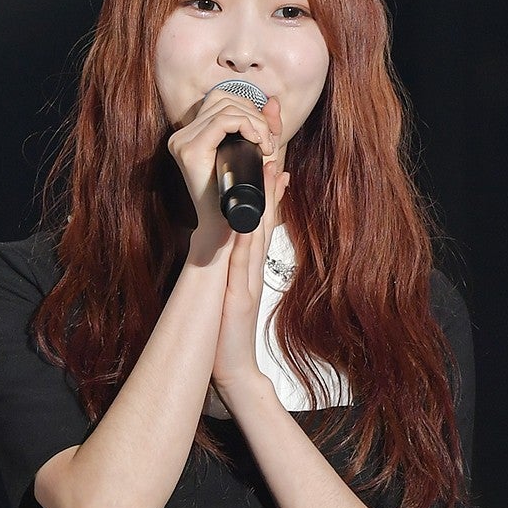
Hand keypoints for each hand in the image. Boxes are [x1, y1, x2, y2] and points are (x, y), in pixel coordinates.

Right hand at [168, 89, 282, 255]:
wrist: (226, 228)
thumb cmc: (239, 197)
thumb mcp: (256, 156)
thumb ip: (264, 128)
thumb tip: (272, 101)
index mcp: (193, 134)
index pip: (221, 99)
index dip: (250, 109)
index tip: (267, 136)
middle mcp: (183, 135)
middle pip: (223, 97)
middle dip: (255, 116)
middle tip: (270, 144)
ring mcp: (182, 141)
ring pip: (225, 106)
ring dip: (255, 122)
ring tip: (266, 148)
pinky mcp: (188, 150)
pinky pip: (223, 120)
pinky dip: (246, 126)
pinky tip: (257, 143)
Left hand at [211, 144, 290, 396]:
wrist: (234, 367)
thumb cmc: (230, 329)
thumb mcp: (236, 286)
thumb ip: (239, 260)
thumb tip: (239, 231)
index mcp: (251, 260)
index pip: (263, 212)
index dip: (268, 179)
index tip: (273, 147)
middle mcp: (254, 265)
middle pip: (266, 213)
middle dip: (271, 174)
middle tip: (276, 139)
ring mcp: (249, 280)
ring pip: (258, 234)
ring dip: (264, 200)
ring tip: (269, 165)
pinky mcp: (240, 298)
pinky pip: (241, 266)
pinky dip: (244, 244)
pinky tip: (245, 224)